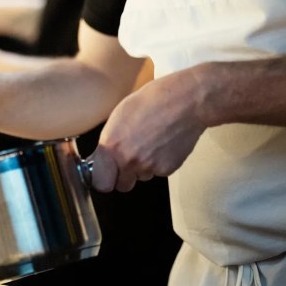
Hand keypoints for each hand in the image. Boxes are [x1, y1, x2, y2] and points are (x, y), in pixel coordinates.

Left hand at [89, 67, 207, 192]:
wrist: (185, 102)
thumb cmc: (152, 100)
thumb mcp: (119, 115)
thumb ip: (109, 141)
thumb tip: (103, 156)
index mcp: (112, 146)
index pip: (100, 182)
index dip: (103, 177)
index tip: (105, 171)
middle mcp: (130, 161)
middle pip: (121, 185)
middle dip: (123, 175)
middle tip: (128, 158)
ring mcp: (150, 167)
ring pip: (141, 177)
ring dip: (142, 166)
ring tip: (150, 142)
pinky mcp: (168, 169)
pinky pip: (158, 172)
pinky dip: (159, 162)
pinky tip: (163, 143)